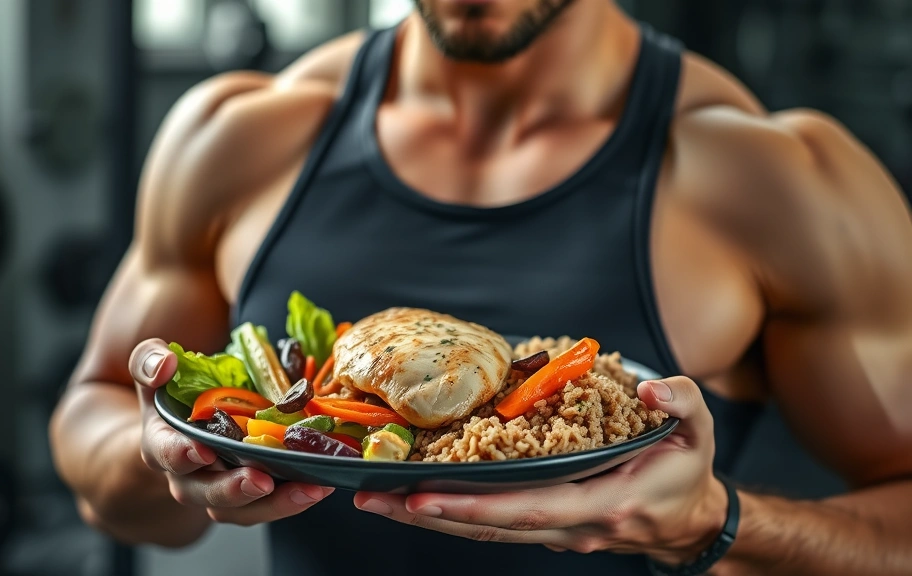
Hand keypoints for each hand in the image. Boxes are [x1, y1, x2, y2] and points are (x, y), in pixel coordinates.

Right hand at [131, 338, 332, 525]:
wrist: (184, 419)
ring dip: (275, 503)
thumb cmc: (172, 392)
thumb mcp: (154, 370)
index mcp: (163, 443)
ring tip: (307, 489)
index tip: (203, 451)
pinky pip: (269, 505)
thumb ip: (149, 361)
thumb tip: (165, 362)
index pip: (166, 453)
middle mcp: (189, 475)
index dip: (182, 454)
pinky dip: (294, 498)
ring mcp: (222, 488)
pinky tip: (319, 484)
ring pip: (242, 510)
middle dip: (233, 490)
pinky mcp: (253, 492)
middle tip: (260, 481)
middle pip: (206, 493)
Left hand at [354, 377, 727, 564]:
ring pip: (483, 531)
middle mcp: (571, 527)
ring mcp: (555, 532)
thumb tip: (653, 385)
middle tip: (372, 498)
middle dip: (428, 515)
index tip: (422, 496)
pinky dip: (453, 513)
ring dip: (429, 517)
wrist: (688, 519)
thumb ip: (681, 402)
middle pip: (488, 527)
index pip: (526, 509)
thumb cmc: (685, 472)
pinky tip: (418, 497)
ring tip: (378, 499)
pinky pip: (492, 523)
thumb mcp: (699, 432)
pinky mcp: (545, 524)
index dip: (471, 506)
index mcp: (603, 504)